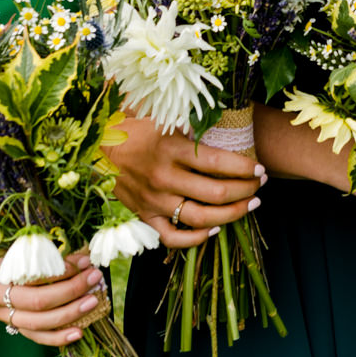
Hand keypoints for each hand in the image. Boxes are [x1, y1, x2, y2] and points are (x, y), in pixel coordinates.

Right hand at [0, 248, 105, 347]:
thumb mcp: (5, 243)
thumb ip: (34, 250)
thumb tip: (77, 254)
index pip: (32, 274)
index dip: (60, 270)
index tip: (84, 260)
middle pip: (37, 301)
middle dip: (71, 290)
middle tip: (94, 277)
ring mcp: (0, 314)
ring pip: (37, 322)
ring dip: (70, 313)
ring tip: (93, 301)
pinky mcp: (8, 325)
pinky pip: (34, 336)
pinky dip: (57, 337)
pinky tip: (79, 332)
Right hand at [101, 114, 262, 250]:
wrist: (95, 150)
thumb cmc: (135, 129)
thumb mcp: (162, 118)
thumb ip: (191, 122)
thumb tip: (221, 121)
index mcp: (170, 148)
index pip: (218, 162)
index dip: (245, 167)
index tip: (260, 168)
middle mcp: (164, 177)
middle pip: (215, 192)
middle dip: (245, 190)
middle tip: (260, 186)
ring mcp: (154, 200)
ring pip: (200, 218)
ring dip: (231, 215)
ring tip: (249, 206)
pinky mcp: (144, 216)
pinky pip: (172, 238)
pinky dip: (195, 239)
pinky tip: (214, 230)